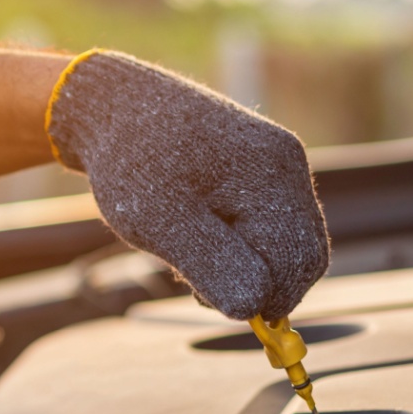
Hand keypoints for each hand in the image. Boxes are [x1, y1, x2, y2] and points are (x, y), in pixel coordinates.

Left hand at [46, 50, 328, 319]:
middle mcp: (287, 165)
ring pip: (283, 244)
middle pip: (300, 255)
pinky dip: (236, 246)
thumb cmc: (130, 162)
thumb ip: (210, 264)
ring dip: (242, 266)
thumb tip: (254, 307)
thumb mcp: (159, 221)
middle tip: (192, 283)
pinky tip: (194, 240)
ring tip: (185, 256)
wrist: (112, 106)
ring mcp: (277, 166)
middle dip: (254, 283)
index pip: (296, 262)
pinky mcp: (261, 171)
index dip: (259, 297)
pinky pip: (267, 226)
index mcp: (273, 174)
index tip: (200, 297)